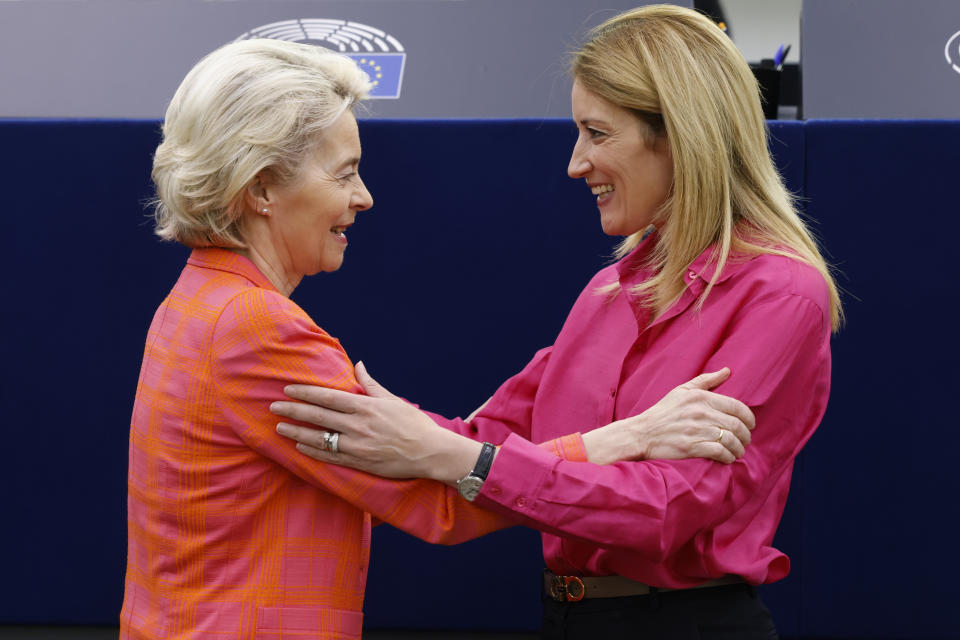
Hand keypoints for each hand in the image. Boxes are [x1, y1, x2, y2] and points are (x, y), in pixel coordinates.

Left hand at [271, 363, 480, 482]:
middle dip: (293, 410)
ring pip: (319, 438)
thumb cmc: (414, 424)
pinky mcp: (359, 463)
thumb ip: (371, 384)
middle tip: (274, 406)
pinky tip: (299, 446)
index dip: (305, 392)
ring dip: (297, 432)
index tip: (289, 388)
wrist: (430, 452)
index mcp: (365, 407)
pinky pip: (329, 457)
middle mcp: (358, 426)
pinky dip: (312, 452)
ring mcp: (357, 447)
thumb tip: (359, 364)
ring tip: (280, 427)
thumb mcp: (393, 400)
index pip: (328, 397)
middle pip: (318, 416)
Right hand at [582, 368, 754, 464]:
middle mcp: (700, 412)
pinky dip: (727, 457)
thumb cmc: (663, 412)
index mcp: (700, 397)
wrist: (641, 433)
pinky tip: (727, 458)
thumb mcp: (682, 390)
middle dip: (745, 436)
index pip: (736, 406)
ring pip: (730, 440)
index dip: (749, 418)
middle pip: (736, 425)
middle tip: (745, 441)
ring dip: (738, 448)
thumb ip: (706, 380)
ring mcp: (696, 430)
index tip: (750, 425)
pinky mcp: (691, 447)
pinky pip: (719, 452)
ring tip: (738, 451)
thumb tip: (727, 371)